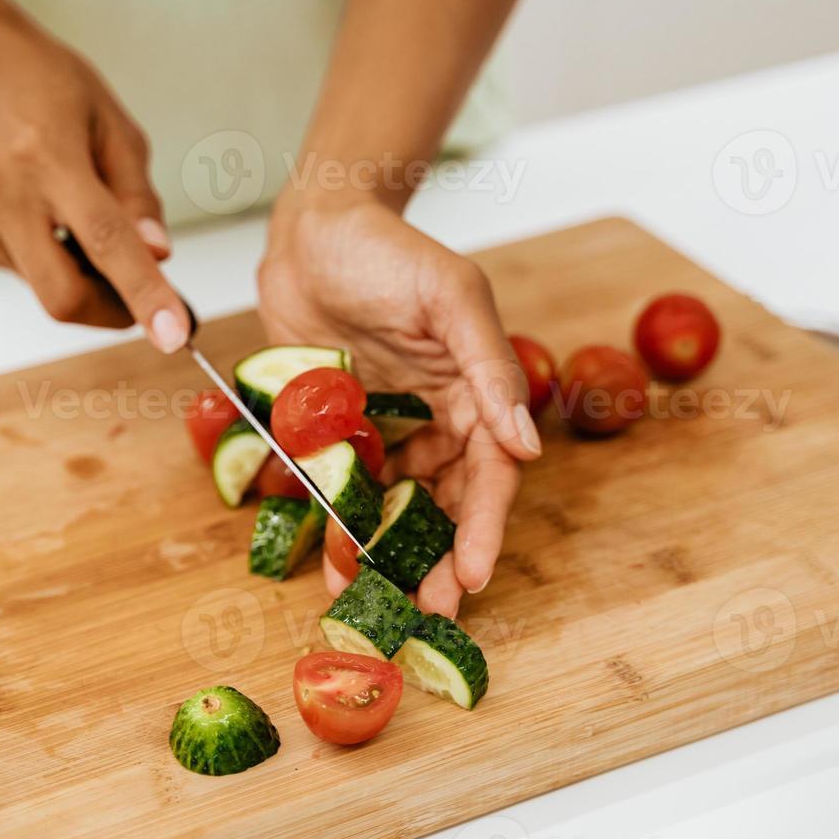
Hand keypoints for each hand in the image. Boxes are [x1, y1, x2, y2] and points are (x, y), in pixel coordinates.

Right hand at [0, 4, 189, 351]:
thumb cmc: (42, 82)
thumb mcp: (111, 123)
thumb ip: (138, 195)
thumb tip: (160, 258)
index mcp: (49, 158)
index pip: (106, 242)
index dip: (144, 294)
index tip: (174, 336)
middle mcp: (3, 195)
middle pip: (63, 296)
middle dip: (112, 310)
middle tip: (143, 296)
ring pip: (44, 285)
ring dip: (79, 271)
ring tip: (75, 211)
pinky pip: (21, 269)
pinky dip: (47, 254)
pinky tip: (37, 206)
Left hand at [258, 197, 541, 616]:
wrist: (312, 228)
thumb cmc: (388, 252)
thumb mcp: (450, 300)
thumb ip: (490, 371)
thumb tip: (526, 443)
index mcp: (476, 394)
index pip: (491, 475)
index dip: (484, 529)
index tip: (473, 578)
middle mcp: (436, 420)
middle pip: (446, 505)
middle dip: (438, 560)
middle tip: (425, 610)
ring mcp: (386, 428)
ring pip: (395, 506)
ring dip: (387, 553)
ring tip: (371, 598)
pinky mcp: (336, 428)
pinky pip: (341, 486)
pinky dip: (336, 522)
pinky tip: (328, 559)